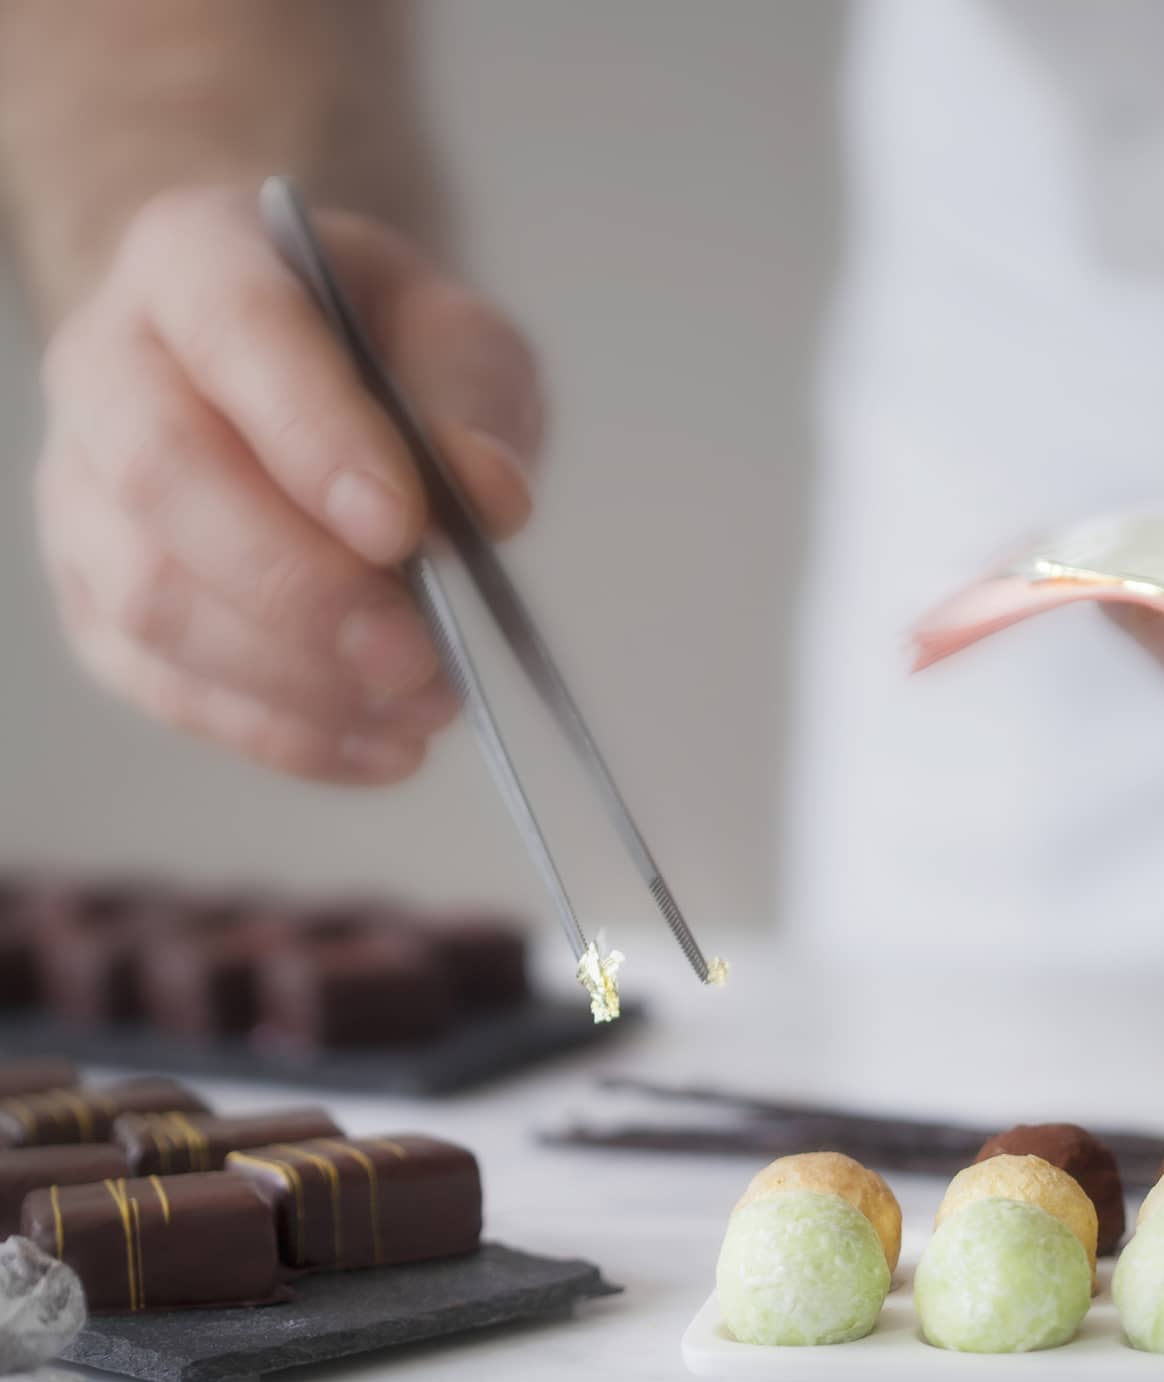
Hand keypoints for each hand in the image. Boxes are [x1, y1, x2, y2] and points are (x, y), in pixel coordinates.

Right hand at [36, 185, 542, 782]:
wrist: (298, 381)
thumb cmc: (384, 349)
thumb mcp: (460, 341)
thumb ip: (474, 404)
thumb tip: (489, 501)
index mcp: (196, 259)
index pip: (236, 330)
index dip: (313, 435)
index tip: (402, 530)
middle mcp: (107, 367)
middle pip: (164, 479)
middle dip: (300, 586)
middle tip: (420, 655)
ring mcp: (82, 491)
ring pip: (149, 599)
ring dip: (295, 677)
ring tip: (425, 704)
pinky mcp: (95, 600)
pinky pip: (162, 685)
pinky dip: (280, 735)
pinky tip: (383, 748)